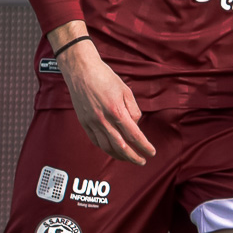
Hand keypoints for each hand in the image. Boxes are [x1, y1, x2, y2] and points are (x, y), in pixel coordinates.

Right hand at [53, 27, 155, 164]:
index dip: (144, 146)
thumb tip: (135, 124)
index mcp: (116, 110)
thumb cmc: (104, 77)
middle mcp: (104, 120)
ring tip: (128, 159)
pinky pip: (96, 141)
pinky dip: (105, 149)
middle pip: (121, 146)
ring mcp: (92, 123)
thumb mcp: (125, 90)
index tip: (151, 152)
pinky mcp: (84, 123)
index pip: (134, 135)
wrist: (81, 70)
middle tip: (142, 161)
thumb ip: (133, 109)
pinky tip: (113, 151)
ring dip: (120, 156)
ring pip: (107, 147)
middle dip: (133, 157)